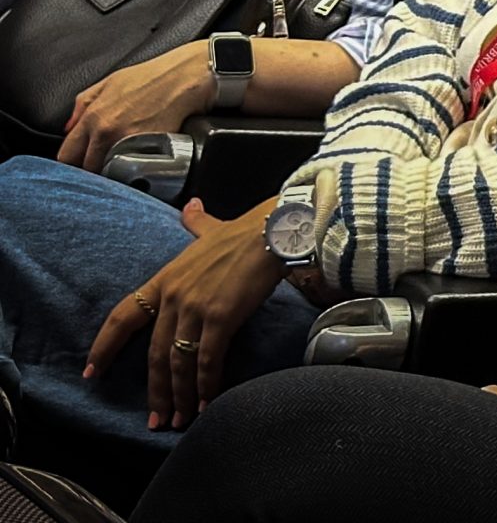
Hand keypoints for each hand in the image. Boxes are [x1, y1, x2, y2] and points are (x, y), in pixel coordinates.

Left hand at [59, 42, 215, 172]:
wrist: (188, 76)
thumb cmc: (153, 76)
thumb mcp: (110, 81)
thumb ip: (83, 104)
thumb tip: (69, 128)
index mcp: (93, 116)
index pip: (67, 154)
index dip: (72, 162)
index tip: (81, 163)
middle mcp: (106, 132)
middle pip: (87, 169)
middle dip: (93, 169)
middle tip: (103, 166)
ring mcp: (128, 142)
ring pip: (109, 173)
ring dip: (113, 172)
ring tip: (122, 166)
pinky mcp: (151, 149)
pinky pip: (135, 170)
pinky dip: (135, 171)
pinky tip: (140, 163)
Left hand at [85, 198, 286, 429]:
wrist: (272, 229)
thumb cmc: (245, 230)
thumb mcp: (210, 228)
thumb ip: (196, 223)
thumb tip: (190, 208)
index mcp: (165, 279)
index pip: (122, 317)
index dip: (104, 347)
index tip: (91, 372)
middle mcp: (173, 297)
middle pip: (154, 354)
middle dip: (154, 392)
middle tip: (156, 420)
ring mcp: (195, 308)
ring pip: (178, 362)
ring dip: (179, 396)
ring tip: (180, 420)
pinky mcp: (220, 317)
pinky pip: (207, 359)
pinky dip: (205, 384)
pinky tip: (207, 402)